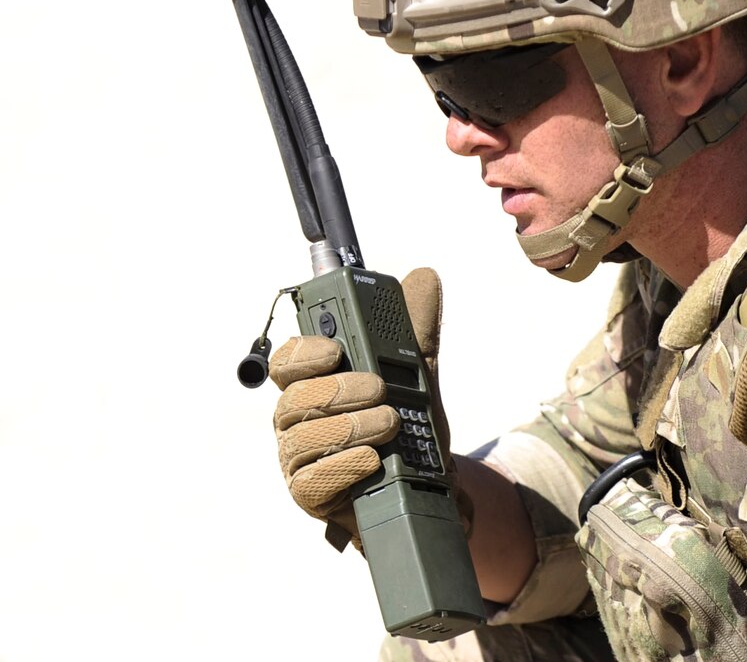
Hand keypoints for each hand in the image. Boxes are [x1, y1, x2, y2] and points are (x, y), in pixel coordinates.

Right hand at [268, 267, 449, 549]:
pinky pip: (311, 481)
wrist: (432, 486)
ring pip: (302, 440)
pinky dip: (345, 467)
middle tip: (380, 389)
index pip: (287, 362)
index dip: (303, 352)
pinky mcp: (311, 496)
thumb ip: (416, 329)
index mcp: (314, 383)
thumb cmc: (409, 426)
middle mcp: (298, 420)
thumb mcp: (418, 374)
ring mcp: (301, 460)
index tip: (334, 349)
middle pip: (292, 400)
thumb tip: (423, 276)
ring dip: (350, 428)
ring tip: (390, 424)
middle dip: (339, 390)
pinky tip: (373, 460)